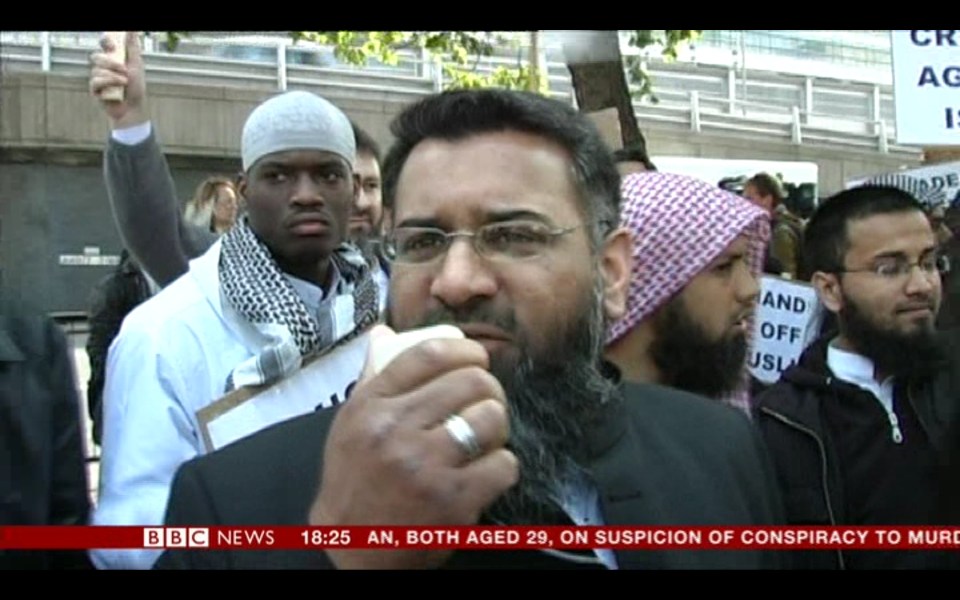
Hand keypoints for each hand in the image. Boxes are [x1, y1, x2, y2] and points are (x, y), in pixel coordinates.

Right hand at [89, 32, 147, 128]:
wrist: (134, 108)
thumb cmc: (136, 88)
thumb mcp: (136, 65)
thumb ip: (132, 47)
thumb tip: (132, 30)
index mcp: (113, 58)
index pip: (104, 45)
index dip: (105, 42)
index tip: (112, 45)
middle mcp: (103, 67)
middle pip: (97, 56)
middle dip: (110, 62)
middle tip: (124, 68)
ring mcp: (98, 78)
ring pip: (97, 69)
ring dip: (113, 76)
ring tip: (125, 82)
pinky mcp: (94, 89)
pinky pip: (95, 81)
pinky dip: (108, 83)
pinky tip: (117, 87)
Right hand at [310, 325, 517, 568]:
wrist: (352, 546)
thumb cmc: (354, 482)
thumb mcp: (350, 424)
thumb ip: (372, 378)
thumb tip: (384, 333)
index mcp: (372, 407)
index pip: (428, 354)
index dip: (464, 349)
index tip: (475, 358)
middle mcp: (396, 431)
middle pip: (470, 382)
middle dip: (488, 389)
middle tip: (485, 401)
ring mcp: (426, 466)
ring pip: (491, 418)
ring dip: (496, 426)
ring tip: (485, 436)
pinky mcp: (453, 500)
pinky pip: (504, 464)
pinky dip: (503, 466)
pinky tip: (486, 472)